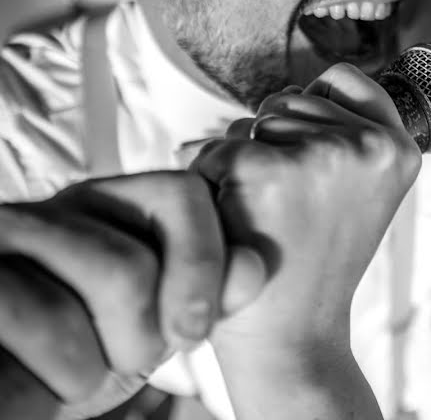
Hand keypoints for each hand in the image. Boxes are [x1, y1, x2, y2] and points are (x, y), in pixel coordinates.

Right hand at [0, 173, 264, 417]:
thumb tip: (253, 265)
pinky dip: (60, 373)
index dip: (202, 263)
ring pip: (92, 287)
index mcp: (103, 207)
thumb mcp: (156, 319)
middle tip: (122, 355)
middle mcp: (49, 211)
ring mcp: (6, 237)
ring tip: (79, 373)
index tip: (193, 330)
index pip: (182, 193)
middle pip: (135, 261)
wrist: (18, 389)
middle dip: (143, 333)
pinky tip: (43, 384)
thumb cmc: (83, 356)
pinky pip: (36, 315)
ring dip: (97, 362)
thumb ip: (205, 286)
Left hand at [194, 63, 421, 349]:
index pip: (343, 78)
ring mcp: (320, 155)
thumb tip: (282, 95)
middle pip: (290, 98)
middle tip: (288, 210)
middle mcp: (369, 145)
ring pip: (251, 122)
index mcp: (400, 149)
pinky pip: (213, 149)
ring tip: (266, 219)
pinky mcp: (264, 170)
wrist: (295, 338)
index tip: (310, 161)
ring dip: (242, 161)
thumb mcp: (362, 193)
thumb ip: (347, 138)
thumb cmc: (316, 263)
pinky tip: (235, 224)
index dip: (314, 109)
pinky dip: (209, 183)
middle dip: (274, 142)